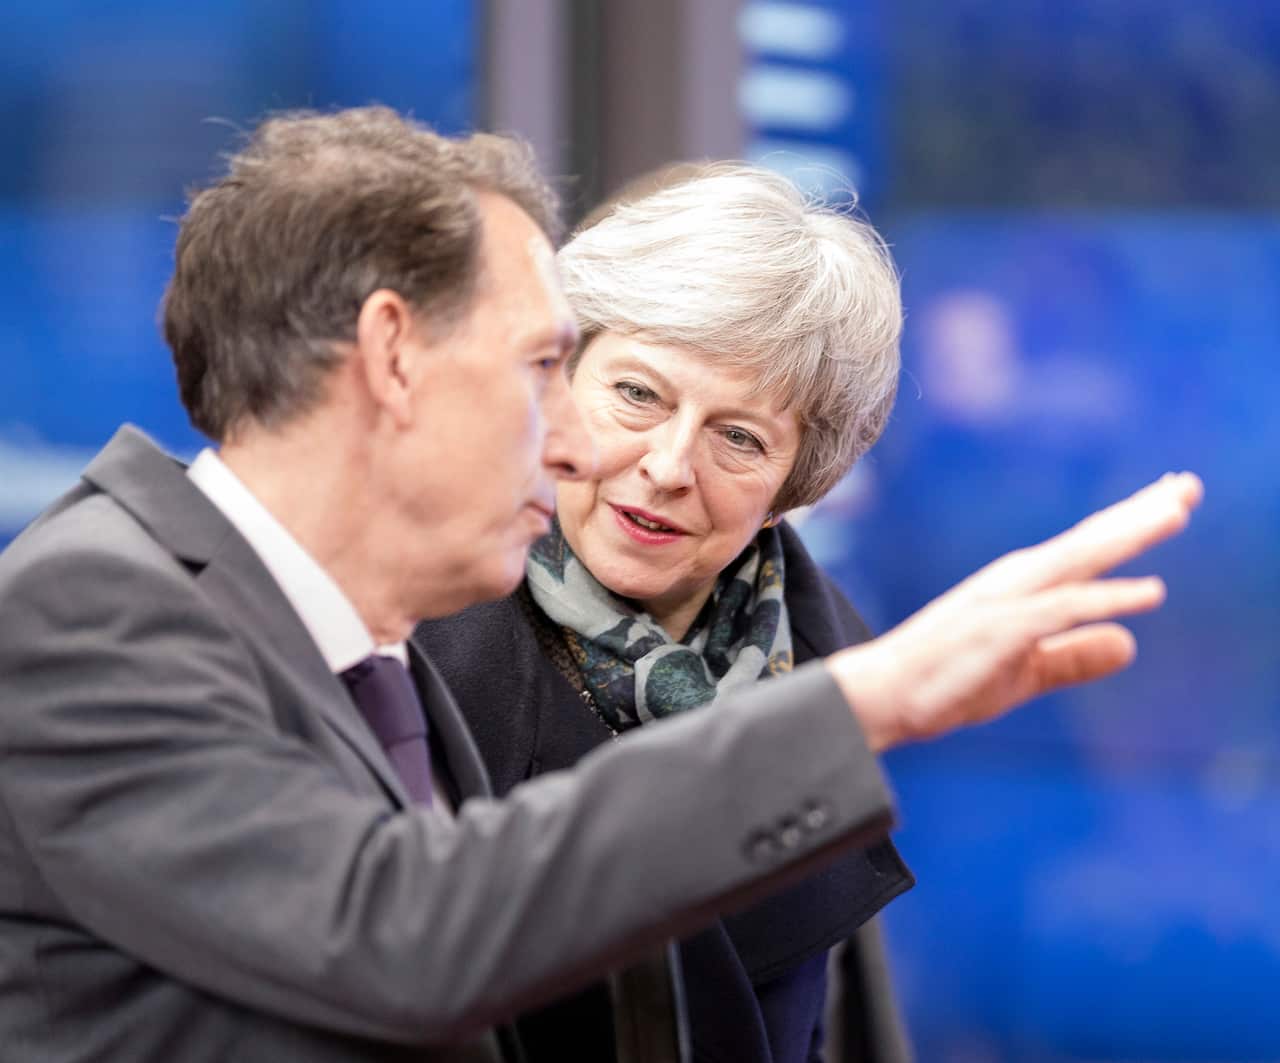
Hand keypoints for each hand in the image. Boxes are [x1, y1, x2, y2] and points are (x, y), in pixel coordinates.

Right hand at [828, 472, 1202, 751]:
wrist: (883, 694)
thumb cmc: (946, 679)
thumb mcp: (1025, 673)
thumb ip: (1075, 657)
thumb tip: (1130, 643)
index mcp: (1022, 587)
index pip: (1086, 550)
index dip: (1130, 523)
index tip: (1172, 499)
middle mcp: (1017, 581)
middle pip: (1090, 541)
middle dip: (1140, 511)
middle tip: (1189, 484)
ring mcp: (1007, 601)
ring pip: (1080, 560)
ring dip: (1129, 536)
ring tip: (1177, 512)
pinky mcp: (1001, 629)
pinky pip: (1063, 609)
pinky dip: (1106, 598)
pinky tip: (1150, 593)